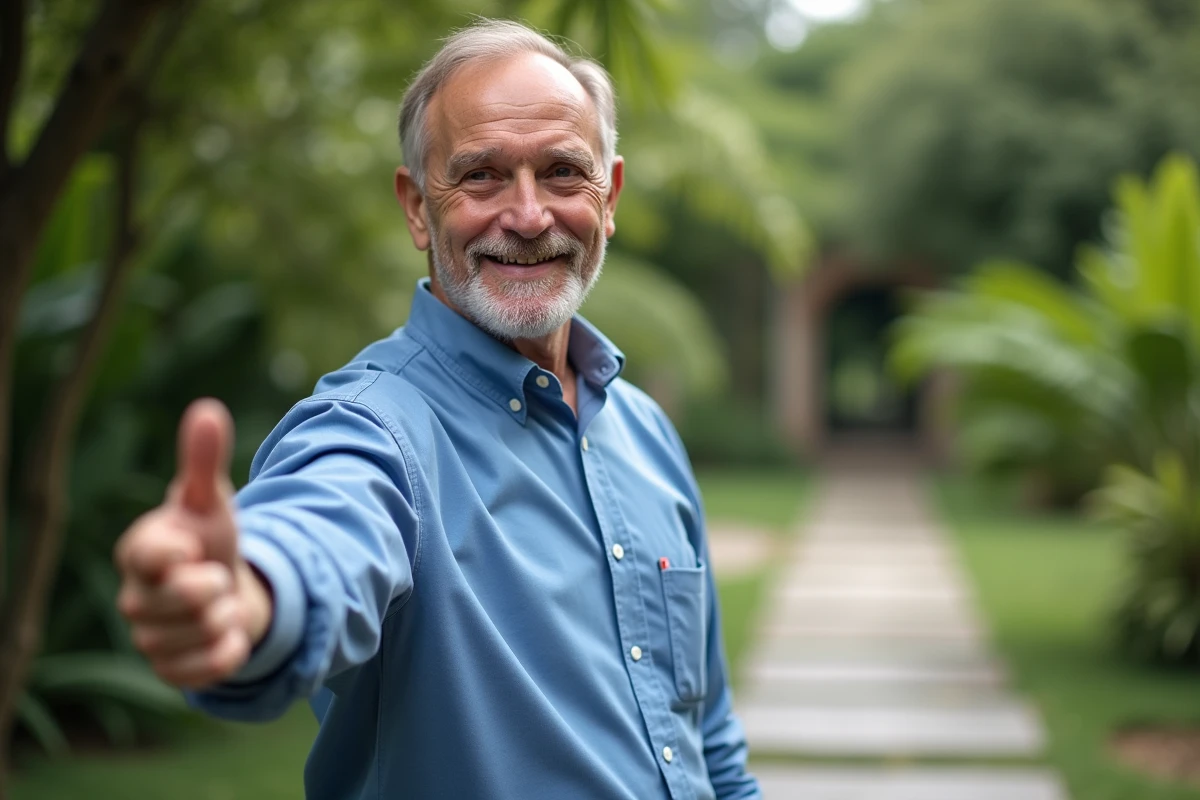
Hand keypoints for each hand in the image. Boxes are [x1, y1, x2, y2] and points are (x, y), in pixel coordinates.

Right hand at [115, 398, 272, 688]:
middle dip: (215, 585)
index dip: (179, 551)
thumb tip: (207, 410)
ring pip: (199, 634)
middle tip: (217, 574)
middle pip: (181, 600)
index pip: (147, 555)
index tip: (194, 543)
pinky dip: (229, 651)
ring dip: (226, 615)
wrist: (223, 586)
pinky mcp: (169, 670)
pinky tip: (229, 633)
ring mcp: (148, 637)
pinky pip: (206, 671)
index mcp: (138, 551)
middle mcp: (134, 597)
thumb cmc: (208, 536)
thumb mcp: (212, 499)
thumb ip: (204, 460)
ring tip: (221, 600)